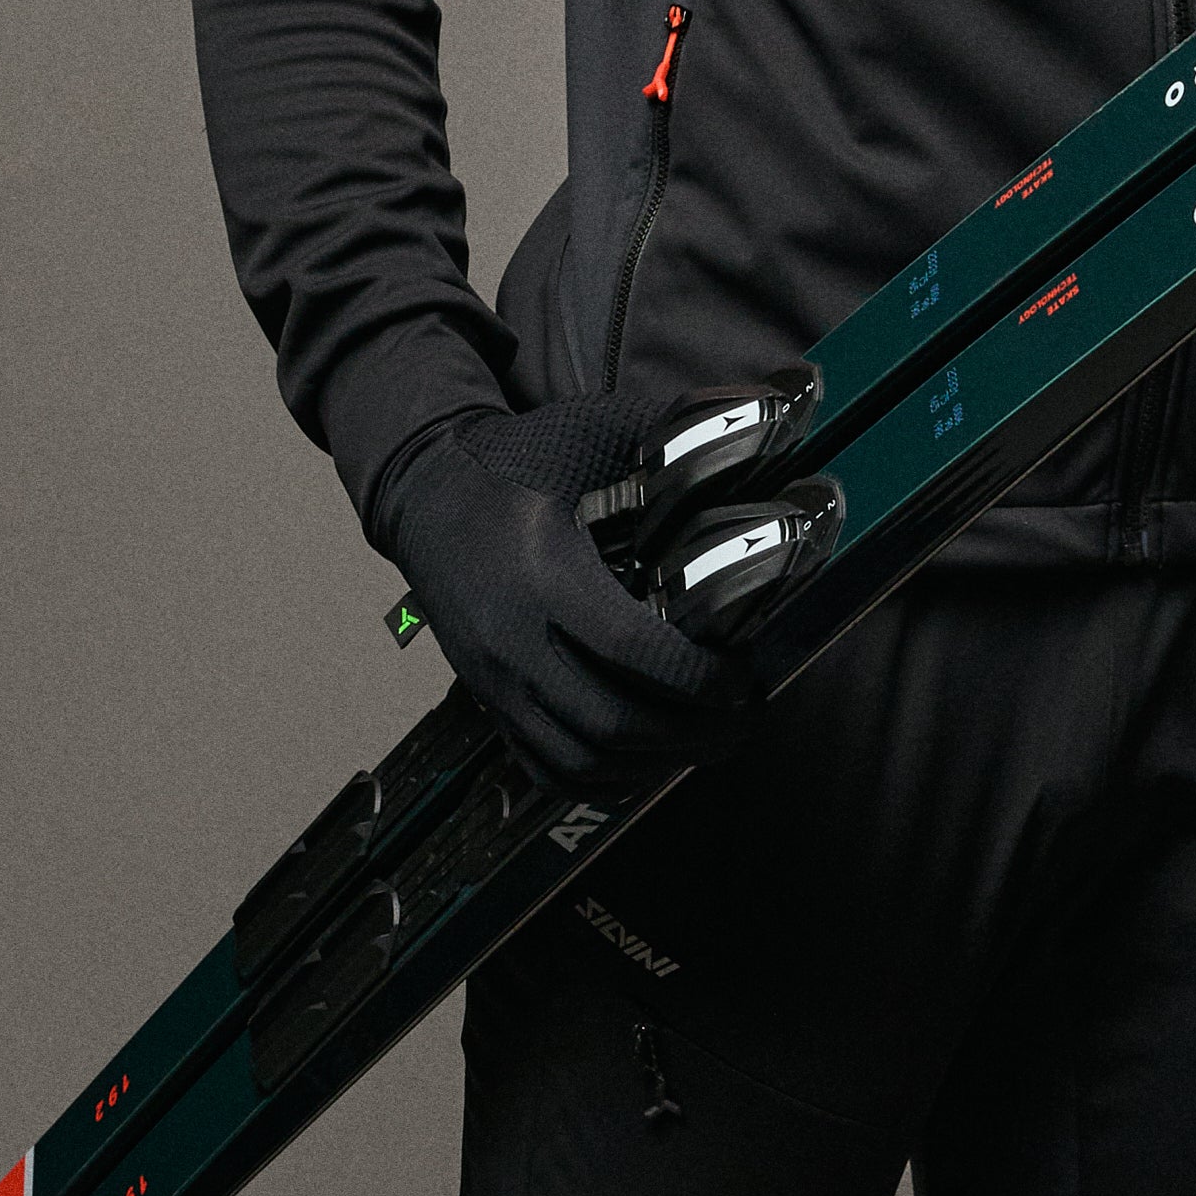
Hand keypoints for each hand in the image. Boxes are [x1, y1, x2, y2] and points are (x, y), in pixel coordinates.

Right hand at [375, 395, 757, 794]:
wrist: (427, 492)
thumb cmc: (518, 460)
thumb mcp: (592, 431)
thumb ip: (674, 430)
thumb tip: (767, 414)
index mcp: (545, 576)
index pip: (630, 651)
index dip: (696, 678)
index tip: (744, 678)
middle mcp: (514, 640)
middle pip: (610, 724)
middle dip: (689, 736)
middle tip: (743, 720)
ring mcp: (494, 681)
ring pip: (580, 760)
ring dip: (653, 764)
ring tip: (707, 741)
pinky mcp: (487, 700)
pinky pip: (545, 769)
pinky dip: (603, 780)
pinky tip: (647, 763)